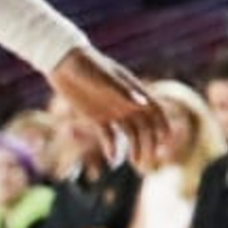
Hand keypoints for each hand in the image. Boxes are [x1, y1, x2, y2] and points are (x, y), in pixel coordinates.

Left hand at [49, 46, 161, 162]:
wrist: (62, 63)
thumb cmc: (86, 66)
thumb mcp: (104, 78)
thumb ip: (123, 91)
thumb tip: (143, 105)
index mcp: (134, 91)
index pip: (156, 111)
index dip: (163, 126)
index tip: (165, 143)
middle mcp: (128, 103)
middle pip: (145, 127)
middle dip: (150, 144)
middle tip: (148, 162)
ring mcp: (113, 111)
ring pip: (131, 133)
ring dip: (136, 148)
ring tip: (137, 164)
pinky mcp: (97, 117)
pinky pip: (109, 135)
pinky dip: (113, 147)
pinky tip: (113, 159)